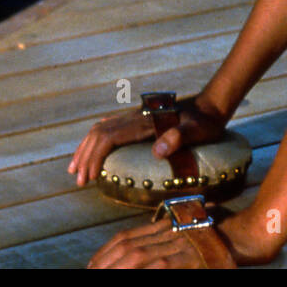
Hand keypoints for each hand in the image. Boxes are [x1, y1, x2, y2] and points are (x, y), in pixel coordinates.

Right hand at [68, 99, 227, 187]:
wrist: (210, 105)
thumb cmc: (205, 122)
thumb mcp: (197, 131)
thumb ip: (179, 138)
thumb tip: (157, 151)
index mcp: (144, 122)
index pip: (109, 137)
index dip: (95, 157)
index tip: (89, 177)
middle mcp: (135, 117)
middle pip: (99, 133)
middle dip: (85, 156)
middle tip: (78, 180)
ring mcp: (136, 117)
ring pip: (101, 129)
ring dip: (86, 148)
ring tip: (76, 168)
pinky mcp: (139, 119)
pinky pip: (109, 128)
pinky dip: (96, 140)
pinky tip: (93, 149)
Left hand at [87, 216, 235, 268]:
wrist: (246, 236)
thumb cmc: (219, 238)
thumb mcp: (187, 232)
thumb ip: (167, 238)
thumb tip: (143, 251)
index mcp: (166, 226)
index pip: (127, 237)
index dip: (105, 251)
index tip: (92, 263)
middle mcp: (169, 233)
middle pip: (127, 246)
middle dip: (104, 262)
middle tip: (90, 272)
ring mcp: (178, 246)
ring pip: (137, 256)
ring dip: (115, 268)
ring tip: (99, 275)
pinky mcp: (187, 260)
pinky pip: (158, 266)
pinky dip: (142, 270)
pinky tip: (129, 275)